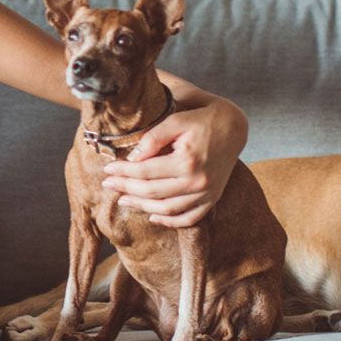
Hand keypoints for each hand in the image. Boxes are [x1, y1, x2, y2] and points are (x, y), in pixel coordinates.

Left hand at [100, 96, 247, 227]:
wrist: (234, 127)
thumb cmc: (202, 119)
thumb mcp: (176, 119)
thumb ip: (153, 138)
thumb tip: (131, 158)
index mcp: (187, 160)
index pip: (145, 171)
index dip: (123, 172)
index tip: (107, 170)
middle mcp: (198, 181)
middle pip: (153, 192)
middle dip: (126, 189)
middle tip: (108, 185)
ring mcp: (207, 193)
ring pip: (168, 210)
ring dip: (142, 207)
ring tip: (123, 200)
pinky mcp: (213, 198)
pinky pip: (189, 218)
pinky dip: (170, 221)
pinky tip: (152, 216)